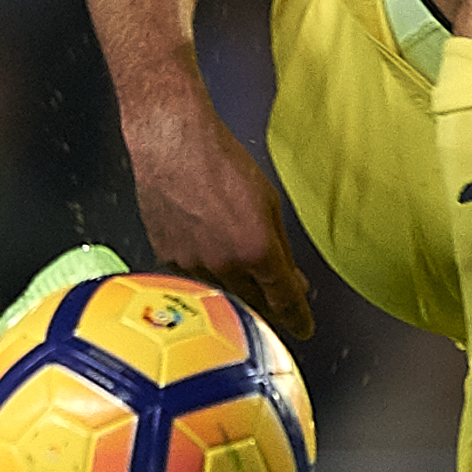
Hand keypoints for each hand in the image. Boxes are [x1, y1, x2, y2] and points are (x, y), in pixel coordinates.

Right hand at [125, 102, 315, 340]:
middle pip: (251, 304)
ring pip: (218, 294)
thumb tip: (291, 276)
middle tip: (273, 301)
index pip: (284, 299)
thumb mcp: (268, 202)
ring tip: (235, 266)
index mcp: (257, 250)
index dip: (297, 318)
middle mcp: (224, 264)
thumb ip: (280, 246)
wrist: (172, 143)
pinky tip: (206, 251)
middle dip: (265, 306)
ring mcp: (191, 264)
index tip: (304, 328)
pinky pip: (190, 279)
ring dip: (233, 289)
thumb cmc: (219, 161)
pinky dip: (204, 273)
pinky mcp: (167, 257)